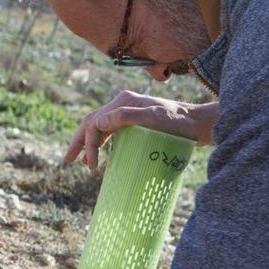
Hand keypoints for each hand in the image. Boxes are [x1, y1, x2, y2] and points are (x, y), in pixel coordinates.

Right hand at [65, 90, 218, 168]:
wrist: (200, 125)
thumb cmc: (179, 123)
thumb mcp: (154, 118)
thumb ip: (127, 116)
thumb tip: (99, 122)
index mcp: (123, 102)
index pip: (94, 122)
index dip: (88, 144)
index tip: (90, 166)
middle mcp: (123, 104)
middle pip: (92, 122)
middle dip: (79, 142)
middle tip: (69, 160)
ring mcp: (130, 113)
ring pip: (101, 127)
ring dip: (90, 143)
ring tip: (85, 163)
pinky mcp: (137, 122)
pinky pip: (113, 132)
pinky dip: (104, 144)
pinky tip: (104, 157)